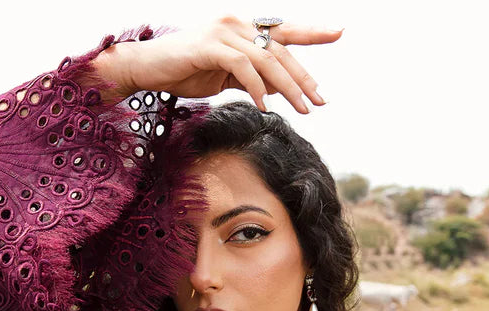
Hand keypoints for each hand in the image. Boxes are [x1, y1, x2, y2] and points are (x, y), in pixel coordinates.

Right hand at [95, 17, 341, 112]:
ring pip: (268, 60)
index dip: (312, 31)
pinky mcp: (211, 46)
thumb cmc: (185, 71)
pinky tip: (265, 107)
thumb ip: (251, 78)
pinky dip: (257, 89)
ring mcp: (224, 32)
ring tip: (302, 110)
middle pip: (281, 50)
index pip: (284, 30)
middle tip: (319, 101)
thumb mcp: (226, 75)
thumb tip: (277, 90)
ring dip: (288, 88)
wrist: (149, 68)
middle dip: (303, 78)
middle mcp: (237, 23)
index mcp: (244, 27)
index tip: (338, 32)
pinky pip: (243, 69)